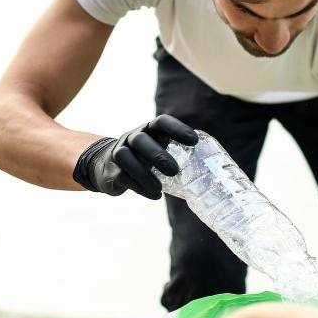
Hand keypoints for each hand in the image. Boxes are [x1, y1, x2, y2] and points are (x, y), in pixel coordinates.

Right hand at [73, 115, 197, 198]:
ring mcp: (119, 152)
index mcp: (148, 130)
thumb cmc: (143, 158)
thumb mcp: (158, 149)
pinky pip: (124, 176)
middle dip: (158, 154)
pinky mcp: (112, 170)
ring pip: (128, 158)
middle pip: (141, 139)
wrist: (106, 166)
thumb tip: (211, 167)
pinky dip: (140, 187)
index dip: (177, 129)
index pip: (161, 122)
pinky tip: (154, 195)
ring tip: (160, 189)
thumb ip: (176, 153)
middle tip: (175, 171)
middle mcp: (132, 137)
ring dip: (145, 175)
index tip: (194, 141)